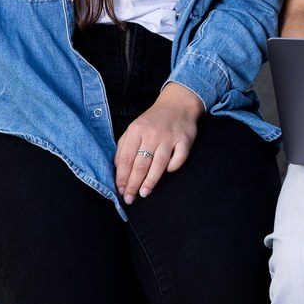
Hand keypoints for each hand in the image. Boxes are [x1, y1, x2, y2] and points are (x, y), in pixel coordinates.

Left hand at [114, 82, 202, 204]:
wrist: (177, 104)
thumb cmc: (153, 121)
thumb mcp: (134, 128)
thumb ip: (124, 147)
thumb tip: (119, 171)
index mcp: (136, 130)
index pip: (126, 159)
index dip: (122, 177)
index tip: (120, 190)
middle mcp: (152, 134)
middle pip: (140, 164)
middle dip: (133, 184)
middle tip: (130, 198)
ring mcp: (169, 137)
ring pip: (158, 164)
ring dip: (150, 181)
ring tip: (144, 193)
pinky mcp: (185, 140)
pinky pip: (178, 159)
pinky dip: (172, 167)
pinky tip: (167, 173)